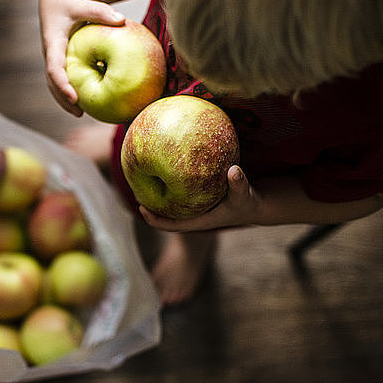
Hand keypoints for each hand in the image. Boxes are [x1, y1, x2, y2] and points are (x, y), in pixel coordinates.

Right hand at [39, 0, 124, 116]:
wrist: (53, 0)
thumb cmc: (68, 2)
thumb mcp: (82, 4)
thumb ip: (100, 11)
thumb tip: (121, 20)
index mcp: (53, 43)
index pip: (54, 68)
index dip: (63, 84)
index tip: (74, 97)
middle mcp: (51, 54)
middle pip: (52, 83)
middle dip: (63, 99)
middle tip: (79, 112)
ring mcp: (54, 59)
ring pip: (54, 84)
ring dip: (64, 100)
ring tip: (81, 113)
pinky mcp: (59, 61)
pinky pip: (62, 79)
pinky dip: (70, 92)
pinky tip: (85, 101)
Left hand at [139, 165, 262, 231]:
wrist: (255, 204)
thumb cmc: (248, 203)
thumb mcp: (245, 195)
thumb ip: (239, 185)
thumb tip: (234, 170)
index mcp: (198, 220)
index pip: (171, 225)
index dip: (154, 220)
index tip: (140, 209)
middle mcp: (193, 214)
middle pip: (164, 213)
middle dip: (148, 203)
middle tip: (133, 188)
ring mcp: (195, 207)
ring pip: (170, 201)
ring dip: (156, 191)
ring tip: (140, 175)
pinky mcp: (198, 197)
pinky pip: (180, 190)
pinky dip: (171, 181)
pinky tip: (164, 163)